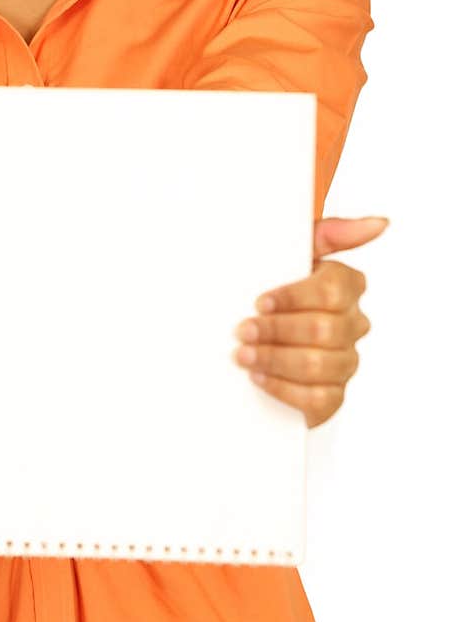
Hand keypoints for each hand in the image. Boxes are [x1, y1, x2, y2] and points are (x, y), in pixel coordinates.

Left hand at [233, 215, 389, 428]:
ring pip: (318, 365)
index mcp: (346, 286)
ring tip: (243, 354)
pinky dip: (282, 388)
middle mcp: (352, 324)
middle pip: (323, 330)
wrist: (247, 335)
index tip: (261, 301)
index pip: (334, 290)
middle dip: (277, 331)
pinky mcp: (331, 396)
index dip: (295, 297)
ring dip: (274, 359)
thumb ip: (330, 233)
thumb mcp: (291, 254)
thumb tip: (379, 223)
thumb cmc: (272, 287)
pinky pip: (317, 398)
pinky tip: (259, 376)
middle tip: (243, 331)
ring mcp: (345, 362)